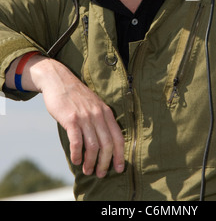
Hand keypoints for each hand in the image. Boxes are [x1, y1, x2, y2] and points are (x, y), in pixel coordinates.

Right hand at [8, 55, 124, 177]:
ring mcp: (85, 116)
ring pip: (93, 146)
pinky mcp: (71, 119)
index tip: (119, 168)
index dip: (120, 154)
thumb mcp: (93, 104)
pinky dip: (77, 154)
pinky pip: (77, 142)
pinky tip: (76, 160)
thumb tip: (104, 142)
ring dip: (91, 162)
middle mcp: (98, 114)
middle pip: (107, 144)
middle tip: (100, 173)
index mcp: (106, 112)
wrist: (58, 79)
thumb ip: (100, 119)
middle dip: (105, 163)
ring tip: (87, 170)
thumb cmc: (75, 95)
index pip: (118, 137)